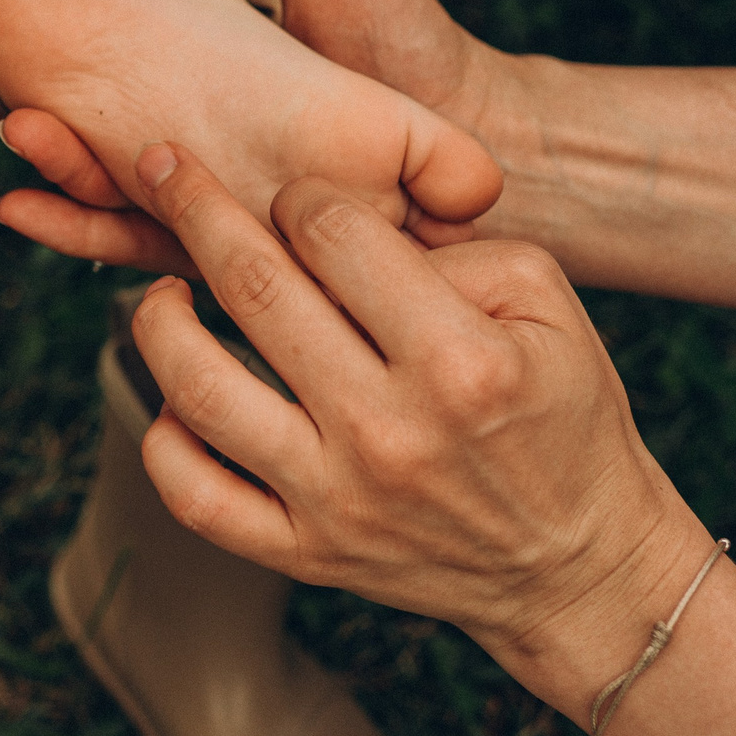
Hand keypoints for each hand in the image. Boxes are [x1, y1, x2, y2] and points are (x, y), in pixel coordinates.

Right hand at [0, 0, 514, 272]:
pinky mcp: (217, 241)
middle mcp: (168, 120)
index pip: (70, 47)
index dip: (0, 34)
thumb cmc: (398, 27)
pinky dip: (75, 229)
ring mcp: (188, 183)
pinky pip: (132, 243)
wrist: (476, 131)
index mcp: (180, 51)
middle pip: (52, 116)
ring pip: (82, 181)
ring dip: (28, 160)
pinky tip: (23, 207)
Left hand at [126, 145, 706, 684]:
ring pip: (201, 391)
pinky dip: (163, 439)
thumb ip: (454, 249)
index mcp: (460, 361)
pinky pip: (196, 496)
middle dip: (194, 209)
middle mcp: (390, 432)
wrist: (577, 566)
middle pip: (255, 291)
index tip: (295, 198)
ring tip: (161, 290)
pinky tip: (172, 395)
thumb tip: (349, 230)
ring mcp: (338, 501)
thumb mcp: (550, 308)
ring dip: (158, 322)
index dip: (301, 195)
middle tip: (161, 168)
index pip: (336, 236)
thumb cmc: (564, 419)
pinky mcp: (307, 555)